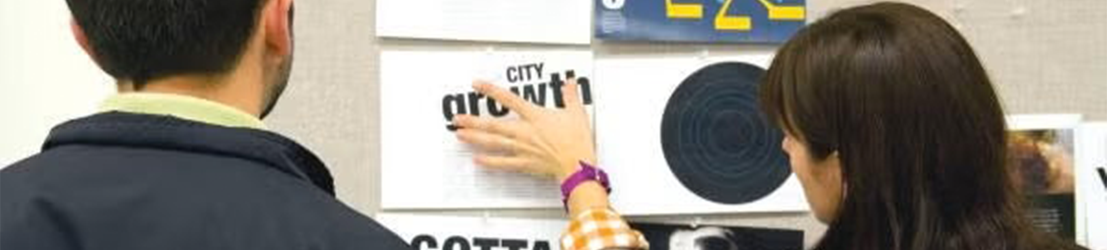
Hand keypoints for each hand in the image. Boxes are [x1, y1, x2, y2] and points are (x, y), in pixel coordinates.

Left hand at [452, 79, 595, 181]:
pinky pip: (502, 163)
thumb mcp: (576, 113)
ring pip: (493, 142)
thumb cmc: (577, 142)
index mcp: (535, 117)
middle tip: (457, 119)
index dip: (491, 90)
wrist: (577, 166)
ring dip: (474, 138)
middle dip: (472, 121)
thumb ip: (570, 96)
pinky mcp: (524, 163)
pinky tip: (477, 160)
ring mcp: (522, 148)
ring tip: (460, 135)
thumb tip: (570, 83)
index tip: (477, 85)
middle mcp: (524, 132)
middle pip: (492, 124)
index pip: (509, 99)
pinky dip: (489, 162)